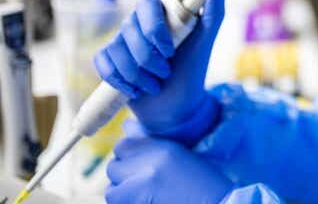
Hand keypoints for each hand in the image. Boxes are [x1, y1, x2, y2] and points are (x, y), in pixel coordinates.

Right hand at [94, 0, 225, 141]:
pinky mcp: (108, 60)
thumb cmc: (192, 70)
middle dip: (149, 58)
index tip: (170, 51)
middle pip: (130, 31)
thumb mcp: (205, 42)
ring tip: (155, 85)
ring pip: (116, 50)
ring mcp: (120, 41)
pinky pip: (103, 63)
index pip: (147, 5)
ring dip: (138, 75)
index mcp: (160, 14)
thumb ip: (213, 11)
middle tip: (166, 72)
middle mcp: (137, 23)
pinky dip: (120, 81)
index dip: (154, 29)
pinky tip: (136, 90)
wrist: (176, 107)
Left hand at [106, 121, 232, 203]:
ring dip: (123, 193)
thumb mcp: (181, 158)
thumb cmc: (202, 186)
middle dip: (124, 177)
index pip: (124, 145)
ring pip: (111, 189)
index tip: (140, 167)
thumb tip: (127, 126)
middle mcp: (149, 162)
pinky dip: (126, 203)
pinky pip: (115, 201)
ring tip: (146, 196)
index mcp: (164, 148)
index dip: (130, 158)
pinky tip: (145, 202)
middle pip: (114, 166)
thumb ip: (152, 143)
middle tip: (144, 186)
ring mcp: (139, 184)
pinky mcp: (133, 201)